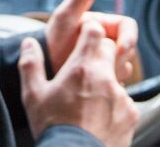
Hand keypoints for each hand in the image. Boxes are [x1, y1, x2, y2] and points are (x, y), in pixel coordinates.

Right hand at [18, 21, 138, 146]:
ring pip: (118, 74)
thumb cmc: (54, 129)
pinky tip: (99, 115)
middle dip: (99, 51)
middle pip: (110, 48)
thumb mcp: (33, 96)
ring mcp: (121, 96)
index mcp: (82, 67)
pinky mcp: (131, 115)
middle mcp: (105, 77)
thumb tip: (28, 43)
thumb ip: (31, 64)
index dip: (89, 30)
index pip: (95, 30)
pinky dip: (114, 102)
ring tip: (89, 98)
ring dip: (106, 78)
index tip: (82, 37)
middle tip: (83, 67)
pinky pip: (125, 99)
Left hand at [45, 0, 137, 81]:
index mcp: (102, 24)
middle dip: (118, 58)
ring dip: (114, 72)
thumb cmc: (53, 40)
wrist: (41, 72)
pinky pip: (117, 81)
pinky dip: (110, 84)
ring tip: (92, 75)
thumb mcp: (66, 15)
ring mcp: (105, 60)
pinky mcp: (102, 79)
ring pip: (125, 65)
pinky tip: (94, 86)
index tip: (118, 50)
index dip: (128, 39)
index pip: (128, 27)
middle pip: (128, 48)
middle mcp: (105, 41)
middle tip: (100, 65)